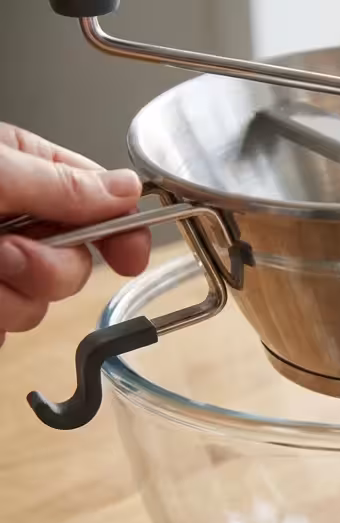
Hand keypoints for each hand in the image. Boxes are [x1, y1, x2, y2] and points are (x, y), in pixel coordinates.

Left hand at [0, 123, 149, 346]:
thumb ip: (59, 184)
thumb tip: (128, 190)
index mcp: (27, 174)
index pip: (102, 205)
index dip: (123, 234)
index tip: (130, 258)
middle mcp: (16, 222)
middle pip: (76, 267)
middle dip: (45, 270)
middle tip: (3, 253)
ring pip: (39, 306)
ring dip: (8, 299)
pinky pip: (5, 334)